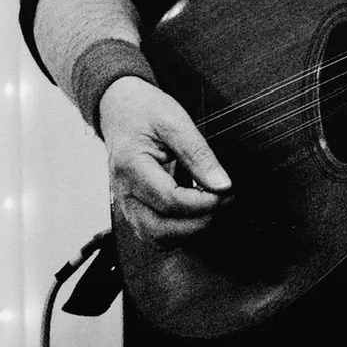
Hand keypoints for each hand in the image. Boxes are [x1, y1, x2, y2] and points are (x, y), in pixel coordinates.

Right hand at [97, 76, 232, 241]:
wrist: (119, 108)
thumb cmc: (144, 111)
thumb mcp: (174, 121)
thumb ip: (198, 154)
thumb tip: (222, 185)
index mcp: (130, 167)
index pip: (170, 200)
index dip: (203, 203)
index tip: (227, 192)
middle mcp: (124, 192)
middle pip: (160, 230)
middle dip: (198, 224)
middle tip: (223, 203)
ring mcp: (126, 204)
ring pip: (156, 238)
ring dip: (188, 232)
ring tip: (211, 209)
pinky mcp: (133, 209)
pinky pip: (155, 233)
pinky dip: (178, 231)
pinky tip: (196, 214)